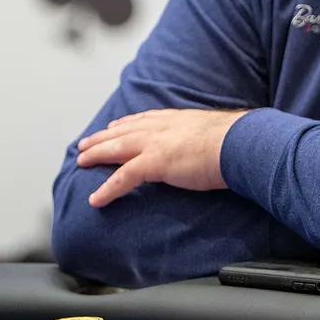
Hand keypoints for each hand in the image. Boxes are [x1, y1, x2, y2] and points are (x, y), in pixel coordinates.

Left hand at [76, 108, 248, 207]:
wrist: (239, 144)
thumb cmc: (235, 141)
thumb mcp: (215, 132)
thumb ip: (203, 138)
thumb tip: (211, 146)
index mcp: (175, 119)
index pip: (143, 120)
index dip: (124, 124)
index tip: (113, 126)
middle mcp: (161, 127)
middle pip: (122, 131)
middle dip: (101, 137)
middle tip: (84, 144)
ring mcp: (155, 144)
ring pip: (116, 149)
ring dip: (96, 155)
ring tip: (81, 163)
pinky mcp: (154, 163)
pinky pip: (123, 177)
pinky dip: (107, 189)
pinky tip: (95, 199)